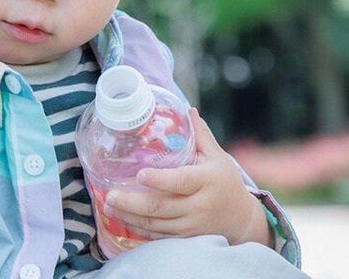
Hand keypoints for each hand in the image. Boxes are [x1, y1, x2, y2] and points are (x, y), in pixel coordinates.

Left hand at [103, 108, 271, 246]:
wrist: (241, 219)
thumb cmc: (225, 182)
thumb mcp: (217, 156)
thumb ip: (200, 135)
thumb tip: (187, 109)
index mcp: (206, 181)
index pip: (180, 181)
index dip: (159, 180)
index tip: (139, 174)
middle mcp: (199, 206)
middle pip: (160, 207)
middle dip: (131, 203)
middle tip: (109, 196)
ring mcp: (192, 226)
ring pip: (156, 225)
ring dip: (129, 217)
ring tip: (108, 206)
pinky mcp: (186, 239)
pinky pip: (159, 236)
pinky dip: (139, 230)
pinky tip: (123, 220)